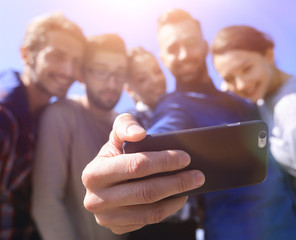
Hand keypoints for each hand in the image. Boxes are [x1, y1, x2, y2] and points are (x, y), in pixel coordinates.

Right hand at [82, 113, 204, 233]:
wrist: (107, 177)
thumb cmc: (116, 152)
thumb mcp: (116, 134)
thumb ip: (125, 125)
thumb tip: (139, 134)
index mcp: (93, 174)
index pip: (136, 166)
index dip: (163, 161)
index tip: (185, 157)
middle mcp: (95, 199)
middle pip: (146, 192)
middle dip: (176, 182)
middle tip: (198, 175)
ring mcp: (106, 218)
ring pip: (150, 211)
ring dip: (177, 197)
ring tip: (193, 185)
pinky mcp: (117, 227)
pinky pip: (148, 221)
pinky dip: (168, 209)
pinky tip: (179, 197)